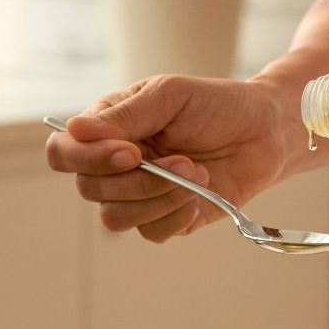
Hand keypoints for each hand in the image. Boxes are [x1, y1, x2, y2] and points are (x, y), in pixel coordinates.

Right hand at [44, 74, 291, 241]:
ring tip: (197, 172)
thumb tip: (75, 129)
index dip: (87, 158)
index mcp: (106, 129)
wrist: (264, 133)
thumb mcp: (170, 95)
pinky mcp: (164, 219)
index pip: (63, 151)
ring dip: (158, 197)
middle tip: (185, 160)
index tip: (132, 151)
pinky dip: (176, 214)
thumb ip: (125, 114)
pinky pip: (150, 233)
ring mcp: (137, 195)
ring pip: (115, 217)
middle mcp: (113, 165)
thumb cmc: (216, 105)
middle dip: (139, 180)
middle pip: (89, 189)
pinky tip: (199, 193)